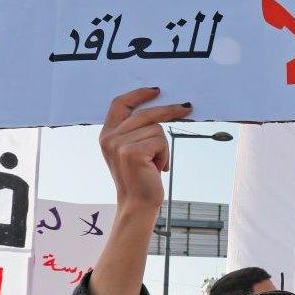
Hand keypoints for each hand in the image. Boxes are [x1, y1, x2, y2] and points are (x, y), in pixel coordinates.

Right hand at [89, 89, 189, 294]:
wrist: (138, 204)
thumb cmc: (141, 179)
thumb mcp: (133, 151)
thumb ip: (137, 130)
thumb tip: (164, 109)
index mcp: (107, 134)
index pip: (120, 104)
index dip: (138, 94)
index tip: (157, 90)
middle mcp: (109, 137)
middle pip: (146, 113)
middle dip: (170, 110)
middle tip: (188, 107)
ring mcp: (118, 144)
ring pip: (157, 129)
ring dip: (164, 147)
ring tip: (156, 164)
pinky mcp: (131, 151)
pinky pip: (161, 141)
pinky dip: (165, 155)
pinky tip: (157, 168)